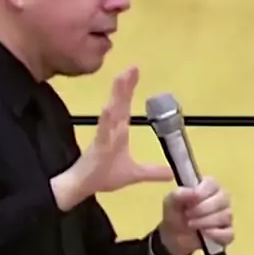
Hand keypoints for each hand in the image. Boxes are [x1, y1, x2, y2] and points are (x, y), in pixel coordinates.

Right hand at [51, 67, 172, 210]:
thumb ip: (152, 172)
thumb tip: (171, 173)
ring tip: (122, 78)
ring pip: (112, 113)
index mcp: (118, 132)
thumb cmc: (103, 177)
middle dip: (125, 85)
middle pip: (119, 104)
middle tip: (132, 67)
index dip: (129, 88)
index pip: (125, 106)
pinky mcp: (98, 147)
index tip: (134, 71)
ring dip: (117, 96)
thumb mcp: (133, 174)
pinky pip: (103, 132)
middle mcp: (111, 130)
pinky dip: (106, 120)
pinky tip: (109, 107)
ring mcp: (104, 137)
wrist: (82, 187)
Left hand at [158, 176, 233, 254]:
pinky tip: (204, 234)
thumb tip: (194, 193)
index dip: (201, 192)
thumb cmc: (175, 214)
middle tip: (188, 215)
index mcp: (209, 187)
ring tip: (191, 225)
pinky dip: (216, 234)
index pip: (213, 184)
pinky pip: (229, 233)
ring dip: (205, 221)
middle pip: (223, 199)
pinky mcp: (227, 233)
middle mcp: (221, 199)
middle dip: (203, 209)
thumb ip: (179, 194)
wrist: (174, 237)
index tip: (189, 201)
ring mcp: (226, 216)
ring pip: (225, 216)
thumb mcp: (170, 203)